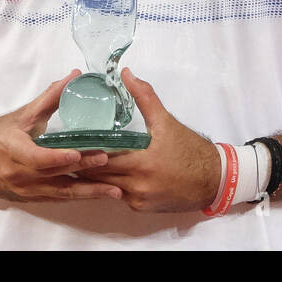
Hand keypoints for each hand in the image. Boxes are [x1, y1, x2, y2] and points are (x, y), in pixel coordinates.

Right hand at [0, 71, 122, 202]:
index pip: (35, 157)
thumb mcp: (21, 115)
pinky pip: (58, 199)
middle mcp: (18, 174)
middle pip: (54, 174)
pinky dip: (78, 197)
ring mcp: (25, 190)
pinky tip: (98, 194)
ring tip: (114, 191)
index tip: (75, 154)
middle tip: (106, 160)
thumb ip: (50, 97)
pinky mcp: (31, 198)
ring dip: (88, 192)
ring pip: (60, 192)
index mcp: (12, 150)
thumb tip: (75, 76)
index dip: (55, 158)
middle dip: (82, 169)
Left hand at [76, 69, 221, 212]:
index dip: (82, 151)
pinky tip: (105, 174)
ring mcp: (138, 199)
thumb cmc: (191, 150)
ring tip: (79, 162)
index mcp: (141, 162)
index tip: (68, 141)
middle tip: (66, 151)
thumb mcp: (167, 122)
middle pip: (97, 176)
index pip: (100, 158)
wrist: (214, 179)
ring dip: (94, 177)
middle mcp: (137, 185)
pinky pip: (118, 196)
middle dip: (82, 164)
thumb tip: (126, 74)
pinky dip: (111, 185)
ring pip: (105, 187)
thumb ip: (145, 97)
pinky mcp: (142, 207)